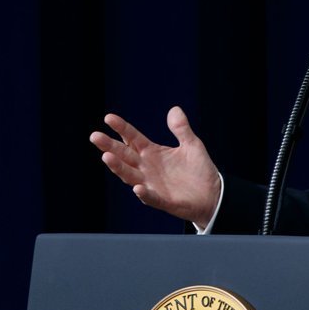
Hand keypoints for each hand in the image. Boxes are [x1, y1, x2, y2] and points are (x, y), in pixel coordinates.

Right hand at [89, 106, 220, 225]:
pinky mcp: (163, 200)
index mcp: (152, 153)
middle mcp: (147, 168)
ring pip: (130, 175)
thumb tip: (174, 109)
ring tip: (107, 157)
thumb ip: (181, 129)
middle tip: (95, 136)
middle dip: (110, 146)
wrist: (213, 194)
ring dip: (119, 167)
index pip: (133, 138)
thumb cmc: (199, 169)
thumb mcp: (192, 145)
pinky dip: (144, 193)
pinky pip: (151, 197)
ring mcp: (152, 185)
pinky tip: (138, 187)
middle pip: (125, 155)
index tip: (108, 117)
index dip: (121, 128)